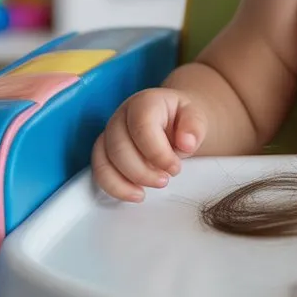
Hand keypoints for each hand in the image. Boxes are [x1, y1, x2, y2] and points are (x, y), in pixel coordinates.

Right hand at [92, 88, 206, 201]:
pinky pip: (100, 172)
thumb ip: (194, 127)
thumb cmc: (182, 119)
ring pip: (105, 161)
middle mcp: (121, 115)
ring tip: (153, 187)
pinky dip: (116, 188)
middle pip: (119, 147)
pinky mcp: (104, 151)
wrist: (173, 120)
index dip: (157, 153)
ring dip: (129, 181)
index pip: (142, 127)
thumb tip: (187, 143)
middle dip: (143, 171)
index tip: (175, 168)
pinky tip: (137, 194)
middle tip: (165, 180)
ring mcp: (109, 133)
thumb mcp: (196, 117)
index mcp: (145, 102)